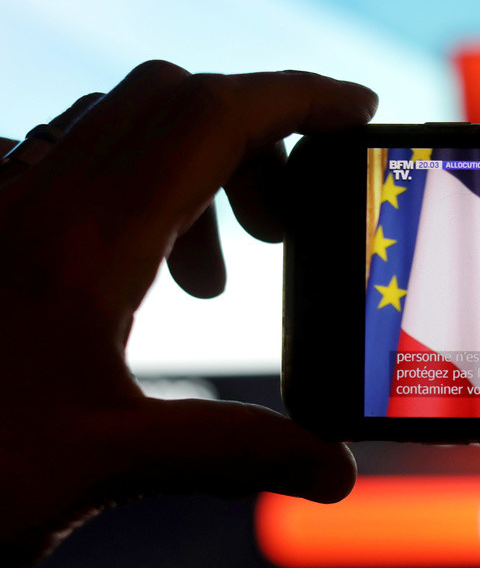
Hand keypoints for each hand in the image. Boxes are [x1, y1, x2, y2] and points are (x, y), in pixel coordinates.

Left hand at [0, 61, 375, 567]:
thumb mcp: (104, 467)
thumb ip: (232, 455)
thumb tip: (333, 469)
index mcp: (84, 241)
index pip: (214, 119)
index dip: (299, 99)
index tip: (356, 111)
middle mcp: (38, 202)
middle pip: (172, 101)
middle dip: (253, 139)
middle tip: (282, 228)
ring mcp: (1, 209)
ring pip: (116, 126)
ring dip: (189, 171)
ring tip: (203, 280)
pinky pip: (64, 161)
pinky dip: (128, 188)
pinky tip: (128, 269)